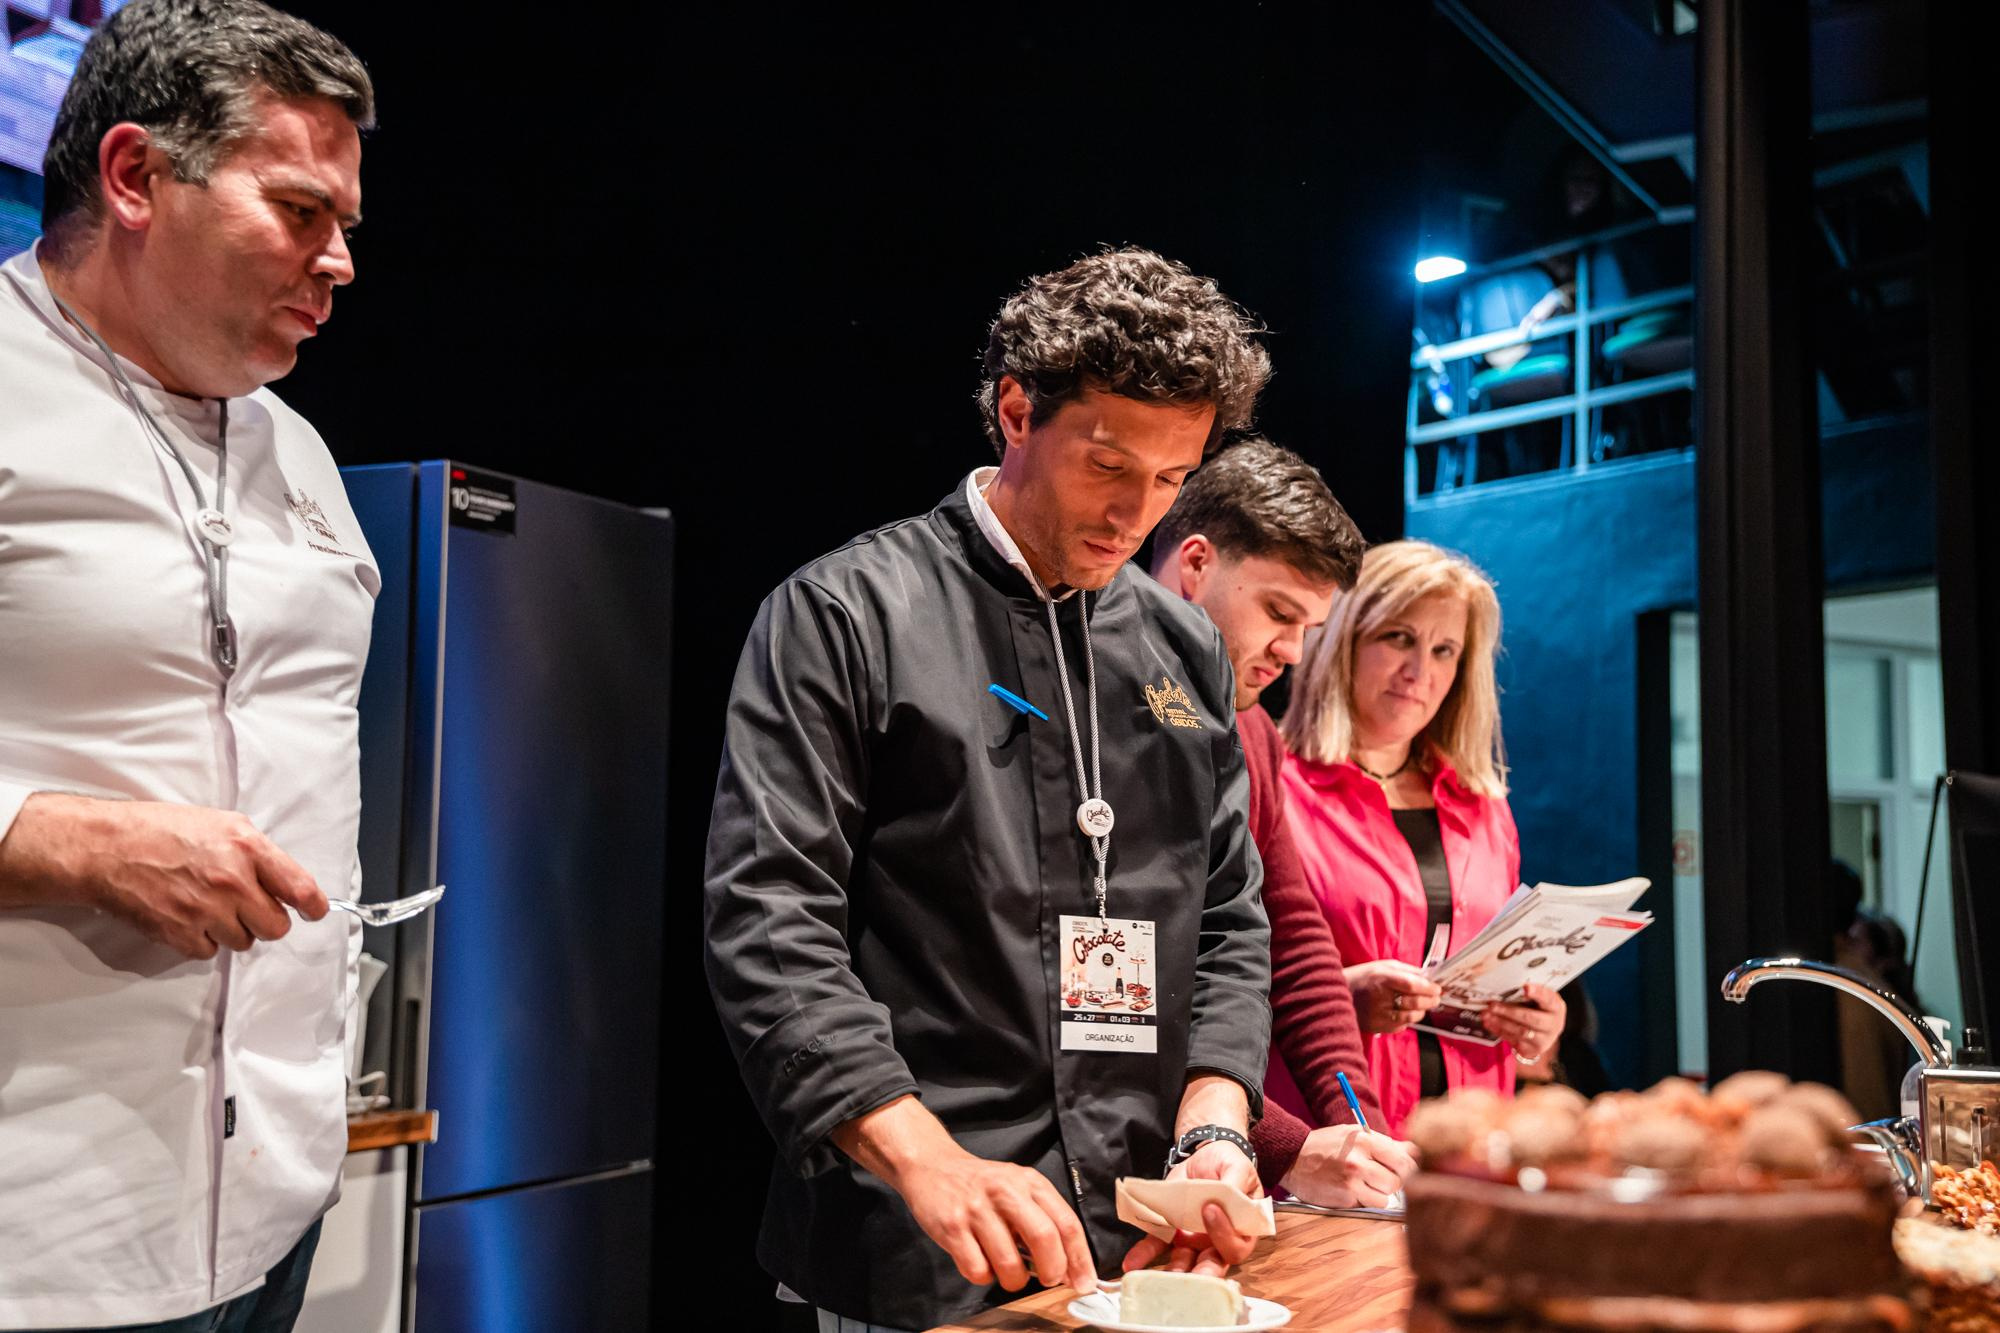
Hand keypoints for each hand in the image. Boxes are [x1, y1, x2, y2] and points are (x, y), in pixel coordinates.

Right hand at [0, 793, 325, 958]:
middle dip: (267, 920)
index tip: (315, 911)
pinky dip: (202, 941)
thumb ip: (257, 853)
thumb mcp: (221, 824)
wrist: (107, 848)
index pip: (300, 888)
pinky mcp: (180, 934)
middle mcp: (232, 881)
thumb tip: (285, 881)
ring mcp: (206, 911)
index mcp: (247, 848)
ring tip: (209, 907)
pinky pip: (209, 952)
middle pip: (276, 926)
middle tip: (249, 907)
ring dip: (233, 930)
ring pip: (244, 942)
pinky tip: (188, 918)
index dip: (314, 906)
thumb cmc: (161, 830)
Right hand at [834, 1097, 1093, 1292]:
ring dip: (1014, 1280)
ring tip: (1009, 1272)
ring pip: (1009, 1263)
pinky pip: (977, 1270)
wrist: (932, 1165)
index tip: (1085, 1282)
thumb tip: (1070, 1266)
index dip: (1080, 1258)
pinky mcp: (952, 1227)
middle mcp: (1006, 1191)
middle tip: (1048, 1281)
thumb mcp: (1018, 1187)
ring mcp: (977, 1209)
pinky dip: (983, 1276)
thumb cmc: (981, 1185)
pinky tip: (980, 1261)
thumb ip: (1043, 1219)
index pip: (1066, 1223)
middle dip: (1052, 1271)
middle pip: (1044, 1238)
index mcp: (1030, 1182)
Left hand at [1120, 1140, 1263, 1278]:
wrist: (1203, 1157)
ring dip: (1172, 1271)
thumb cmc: (1227, 1164)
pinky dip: (1144, 1255)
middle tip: (1192, 1277)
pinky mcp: (1172, 1232)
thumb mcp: (1236, 1166)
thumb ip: (1235, 1181)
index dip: (1224, 1234)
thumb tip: (1231, 1193)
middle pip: (1213, 1265)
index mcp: (1241, 1229)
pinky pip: (1158, 1246)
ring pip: (1184, 1262)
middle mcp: (1218, 1241)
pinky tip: (1132, 1264)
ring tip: (1157, 1281)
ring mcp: (1194, 1240)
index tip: (1210, 1209)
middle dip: (1202, 1275)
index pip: (1237, 1245)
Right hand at [1278, 1125, 1416, 1207]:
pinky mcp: (1344, 1200)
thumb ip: (1385, 1144)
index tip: (1403, 1170)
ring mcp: (1351, 1183)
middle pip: (1398, 1182)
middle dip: (1393, 1182)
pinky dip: (1365, 1201)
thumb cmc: (1327, 1145)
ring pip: (1385, 1198)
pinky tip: (1352, 1190)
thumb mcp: (1354, 1135)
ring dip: (1379, 1194)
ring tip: (1365, 1184)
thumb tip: (1414, 1151)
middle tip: (1381, 1177)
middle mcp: (1359, 1162)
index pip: (1404, 1160)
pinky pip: (1368, 1206)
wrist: (1293, 1158)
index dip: (1408, 1168)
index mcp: (1364, 1141)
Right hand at [1346, 959, 1441, 1034]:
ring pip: (1411, 1017)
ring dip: (1421, 1011)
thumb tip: (1428, 977)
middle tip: (1436, 998)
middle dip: (1430, 1000)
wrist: (1334, 995)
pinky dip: (1407, 1020)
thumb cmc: (1362, 977)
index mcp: (1381, 978)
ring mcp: (1378, 1015)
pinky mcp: (1377, 1027)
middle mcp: (1380, 997)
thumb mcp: (1382, 966)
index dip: (1429, 988)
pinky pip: (1401, 1026)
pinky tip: (1403, 1012)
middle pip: (1415, 1003)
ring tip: (1421, 1005)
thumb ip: (1405, 971)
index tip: (1438, 988)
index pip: (1412, 985)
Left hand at [1481, 982, 1565, 1065]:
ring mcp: (1544, 1040)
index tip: (1525, 987)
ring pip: (1521, 1031)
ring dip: (1500, 1022)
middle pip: (1531, 1019)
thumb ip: (1527, 993)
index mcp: (1556, 1007)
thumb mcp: (1539, 999)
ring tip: (1485, 1014)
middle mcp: (1553, 1025)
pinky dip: (1499, 1031)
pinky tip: (1488, 1023)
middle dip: (1509, 1012)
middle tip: (1492, 1005)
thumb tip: (1504, 986)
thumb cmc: (1538, 1008)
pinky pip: (1514, 1040)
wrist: (1544, 1032)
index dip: (1538, 993)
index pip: (1548, 998)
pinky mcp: (1532, 1050)